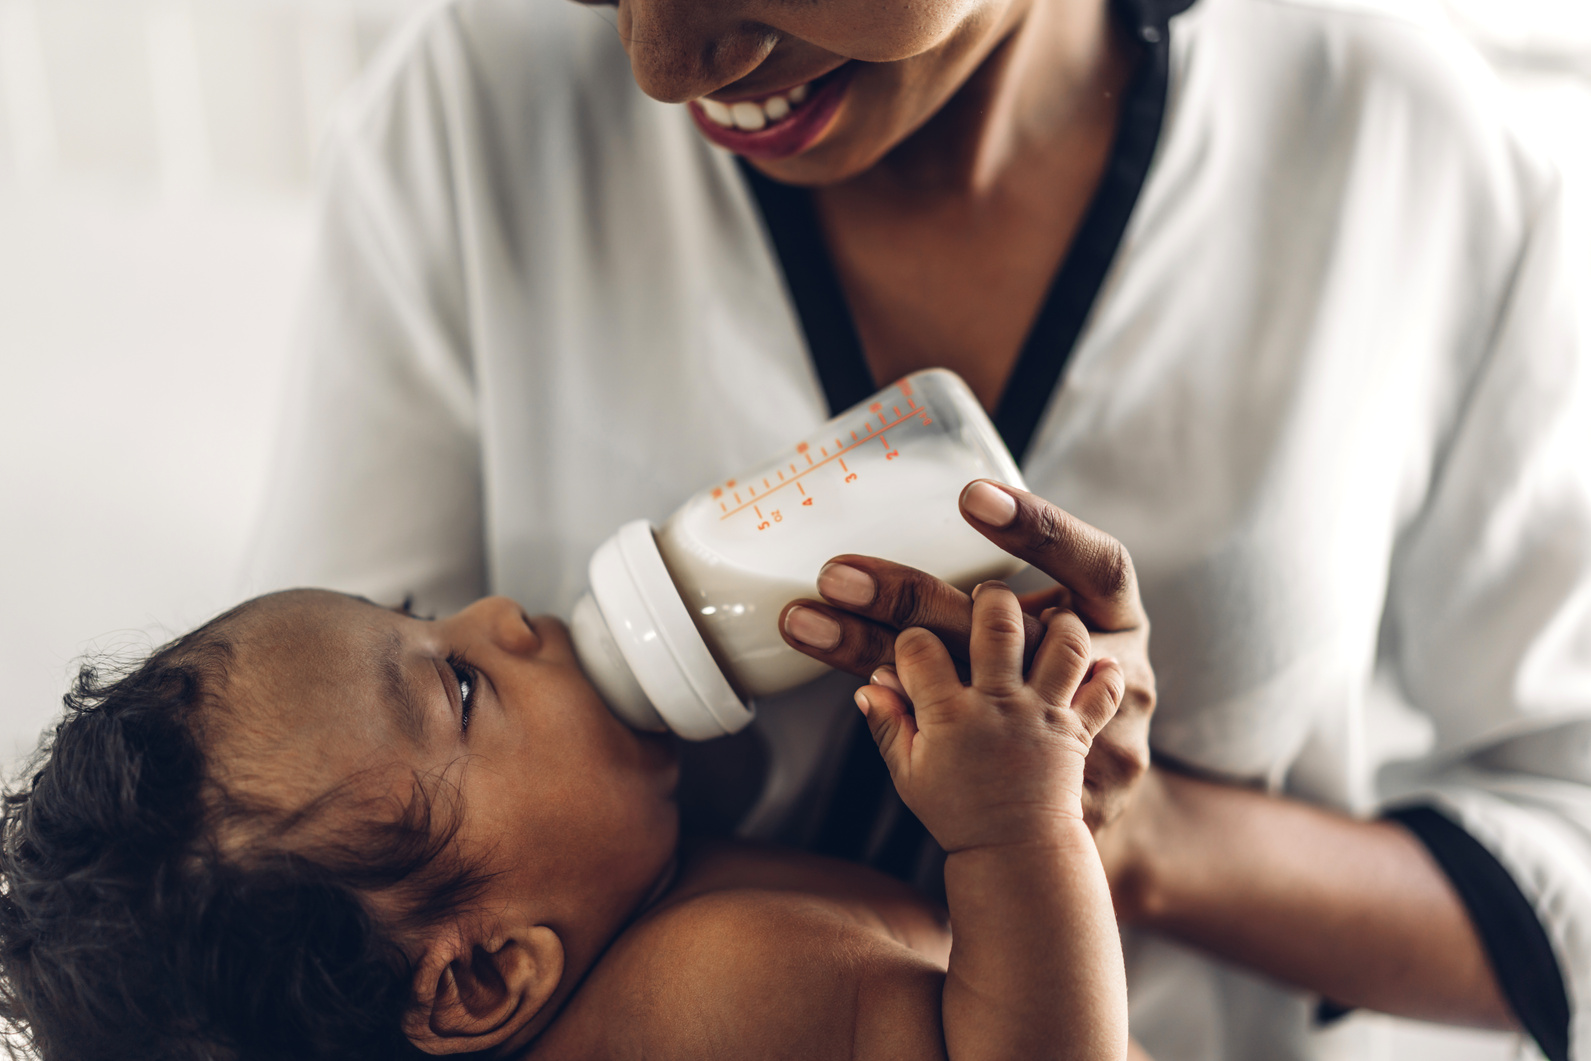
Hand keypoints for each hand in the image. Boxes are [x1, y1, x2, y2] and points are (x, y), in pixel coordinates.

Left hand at [779, 481, 1155, 830]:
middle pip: (1006, 628)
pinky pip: (962, 750)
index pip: (1094, 562)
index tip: (970, 497)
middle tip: (835, 574)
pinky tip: (863, 697)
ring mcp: (1089, 736)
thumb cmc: (1079, 669)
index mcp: (1118, 615)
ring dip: (882, 654)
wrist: (1107, 776)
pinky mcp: (1048, 786)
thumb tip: (953, 515)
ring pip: (970, 688)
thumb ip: (1022, 580)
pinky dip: (910, 721)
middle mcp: (1112, 669)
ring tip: (812, 625)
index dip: (1038, 530)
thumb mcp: (1078, 613)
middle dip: (912, 598)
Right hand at [854, 582, 1125, 852]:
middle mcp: (998, 705)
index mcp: (949, 715)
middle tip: (987, 597)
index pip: (919, 647)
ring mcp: (1042, 715)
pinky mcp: (1076, 729)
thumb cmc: (959, 815)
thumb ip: (887, 725)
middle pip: (996, 625)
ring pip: (1061, 644)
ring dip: (1059, 622)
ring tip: (1049, 616)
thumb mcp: (910, 774)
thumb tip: (868, 684)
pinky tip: (1097, 660)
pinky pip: (1102, 690)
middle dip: (990, 599)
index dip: (910, 637)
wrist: (1017, 854)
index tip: (914, 644)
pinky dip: (1104, 672)